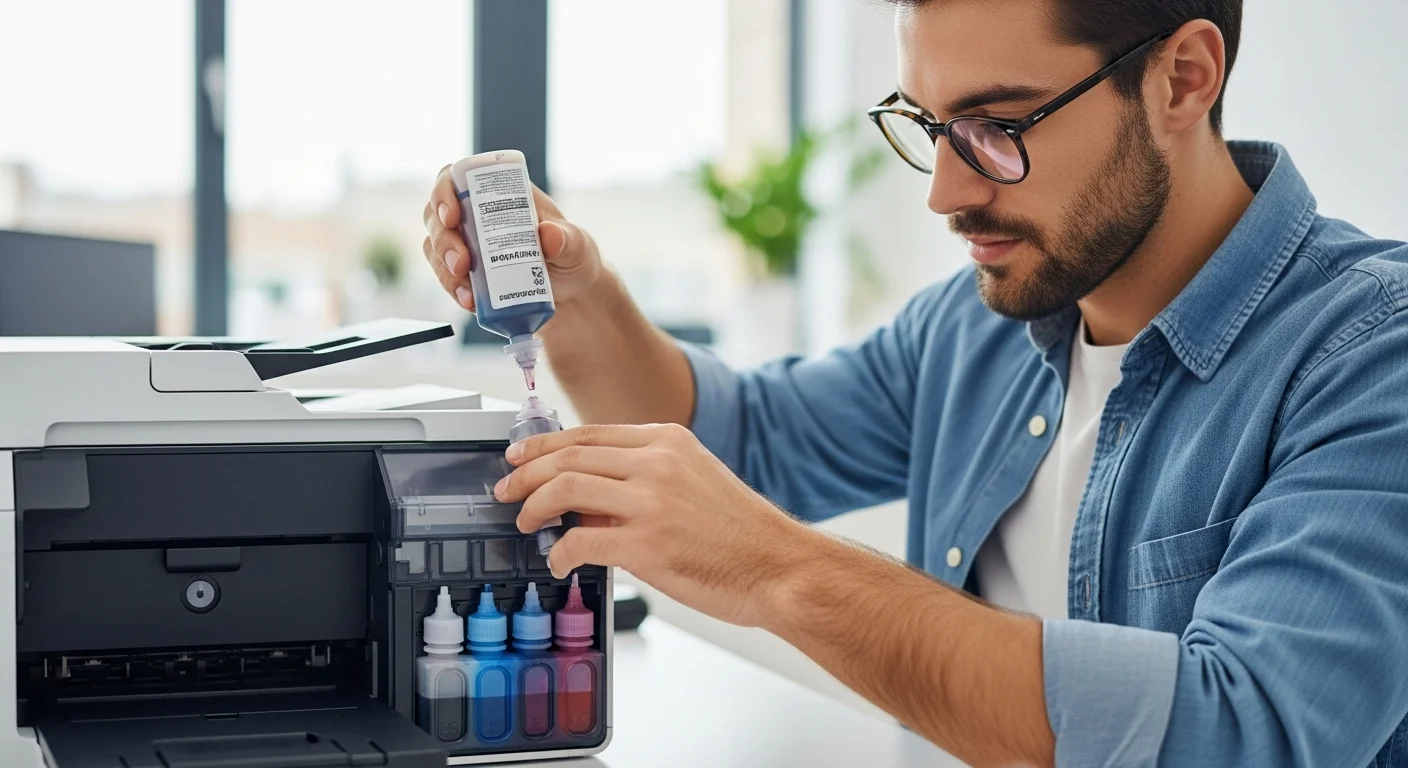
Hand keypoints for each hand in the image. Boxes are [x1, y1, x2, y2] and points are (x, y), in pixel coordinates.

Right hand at [421, 165, 603, 312]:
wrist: (572, 297)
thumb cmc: (574, 260)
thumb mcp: (578, 247)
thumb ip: (569, 240)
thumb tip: (549, 234)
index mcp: (500, 193)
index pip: (457, 178)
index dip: (444, 191)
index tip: (451, 216)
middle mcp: (477, 214)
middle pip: (437, 214)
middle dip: (442, 239)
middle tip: (460, 264)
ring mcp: (468, 243)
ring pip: (434, 246)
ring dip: (443, 268)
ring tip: (466, 291)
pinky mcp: (466, 272)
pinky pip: (445, 275)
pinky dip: (451, 288)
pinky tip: (469, 301)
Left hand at [493, 423, 813, 626]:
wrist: (779, 565)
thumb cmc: (740, 532)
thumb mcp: (694, 479)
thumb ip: (644, 476)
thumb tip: (586, 496)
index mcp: (667, 441)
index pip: (588, 433)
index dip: (543, 445)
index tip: (520, 458)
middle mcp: (656, 462)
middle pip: (567, 455)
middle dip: (525, 474)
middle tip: (506, 492)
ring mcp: (650, 501)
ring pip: (564, 488)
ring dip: (533, 507)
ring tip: (527, 524)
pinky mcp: (646, 544)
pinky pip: (579, 541)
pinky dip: (559, 554)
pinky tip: (560, 564)